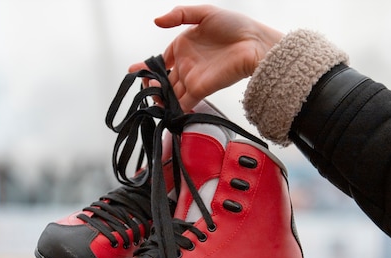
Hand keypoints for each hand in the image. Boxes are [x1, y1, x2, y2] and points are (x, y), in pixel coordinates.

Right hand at [130, 5, 283, 111]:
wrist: (255, 44)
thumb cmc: (235, 26)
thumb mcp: (204, 12)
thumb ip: (179, 14)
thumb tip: (156, 21)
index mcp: (184, 46)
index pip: (161, 60)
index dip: (148, 66)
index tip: (135, 70)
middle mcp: (186, 65)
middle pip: (163, 79)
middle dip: (149, 84)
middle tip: (142, 86)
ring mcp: (192, 79)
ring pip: (169, 92)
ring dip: (157, 97)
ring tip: (148, 97)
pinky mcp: (200, 90)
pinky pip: (183, 102)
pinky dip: (172, 108)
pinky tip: (162, 110)